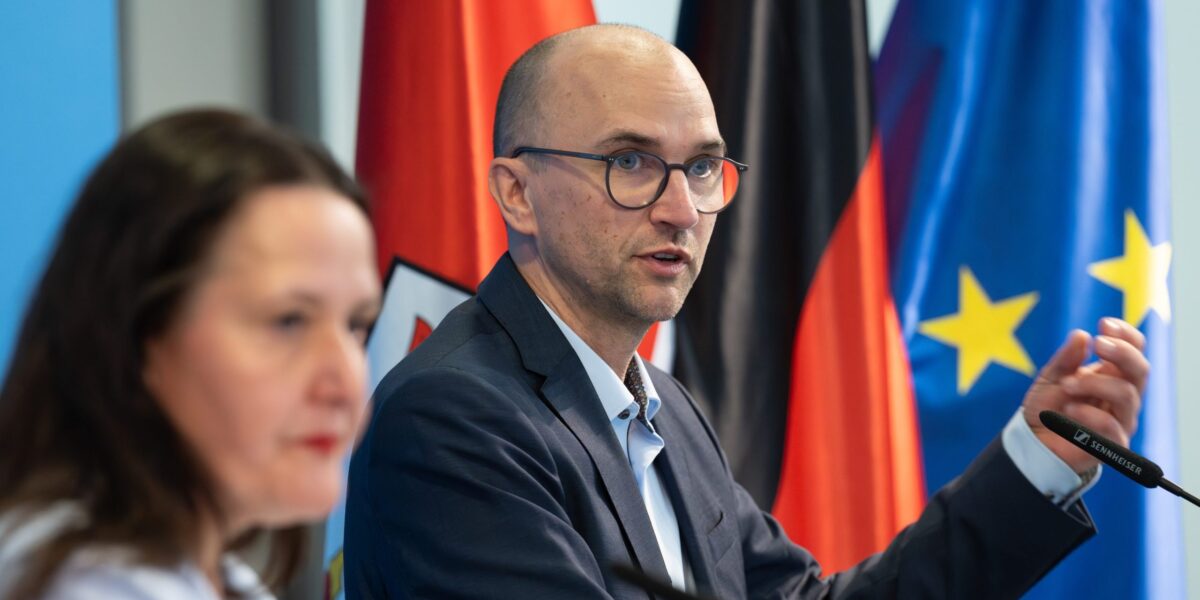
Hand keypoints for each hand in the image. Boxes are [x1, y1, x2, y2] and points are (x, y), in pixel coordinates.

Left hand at [1022, 317, 1147, 472]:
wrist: (1034, 441)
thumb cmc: (1048, 407)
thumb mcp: (1051, 377)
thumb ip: (1065, 359)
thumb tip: (1080, 335)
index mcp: (1111, 374)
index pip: (1134, 350)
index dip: (1125, 335)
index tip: (1103, 324)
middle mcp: (1122, 395)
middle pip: (1140, 369)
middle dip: (1122, 352)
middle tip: (1098, 344)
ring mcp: (1120, 419)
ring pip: (1126, 394)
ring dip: (1095, 383)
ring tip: (1067, 384)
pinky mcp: (1112, 443)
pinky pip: (1112, 425)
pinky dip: (1089, 414)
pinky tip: (1069, 409)